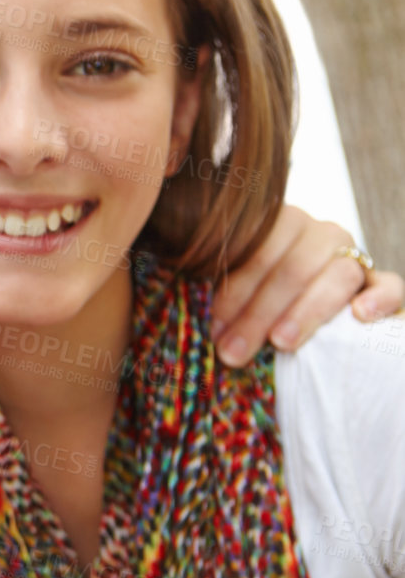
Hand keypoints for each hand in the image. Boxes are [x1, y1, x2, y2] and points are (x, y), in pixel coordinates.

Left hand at [210, 205, 402, 365]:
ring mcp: (351, 256)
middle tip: (233, 352)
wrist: (296, 304)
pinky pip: (390, 285)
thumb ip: (218, 291)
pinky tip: (360, 316)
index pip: (256, 249)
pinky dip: (379, 298)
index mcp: (277, 225)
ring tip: (280, 343)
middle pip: (293, 267)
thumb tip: (192, 313)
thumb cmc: (251, 299)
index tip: (214, 328)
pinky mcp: (381, 283)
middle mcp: (317, 234)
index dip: (234, 291)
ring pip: (337, 275)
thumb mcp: (231, 288)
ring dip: (306, 312)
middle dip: (259, 313)